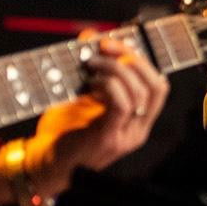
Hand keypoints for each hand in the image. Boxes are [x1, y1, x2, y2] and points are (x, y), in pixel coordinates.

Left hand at [27, 34, 169, 190]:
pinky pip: (121, 105)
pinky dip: (109, 86)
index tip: (117, 44)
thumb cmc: (66, 134)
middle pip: (155, 86)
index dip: (141, 60)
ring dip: (116, 69)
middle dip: (132, 58)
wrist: (48, 169)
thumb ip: (94, 74)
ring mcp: (127, 136)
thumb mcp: (86, 101)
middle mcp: (139, 130)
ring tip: (92, 63)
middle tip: (106, 46)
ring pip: (139, 93)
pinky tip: (92, 82)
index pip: (157, 85)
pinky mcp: (109, 139)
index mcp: (139, 122)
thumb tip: (91, 36)